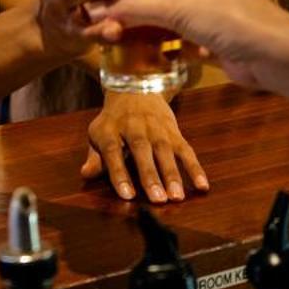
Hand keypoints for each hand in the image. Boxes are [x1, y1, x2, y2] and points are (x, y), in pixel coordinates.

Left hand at [80, 92, 207, 200]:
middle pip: (142, 151)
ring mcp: (156, 129)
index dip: (119, 174)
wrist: (135, 88)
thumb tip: (85, 175)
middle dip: (150, 176)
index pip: (113, 152)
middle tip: (158, 200)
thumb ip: (95, 157)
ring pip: (166, 152)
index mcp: (111, 130)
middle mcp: (134, 127)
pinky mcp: (174, 131)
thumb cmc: (114, 121)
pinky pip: (186, 150)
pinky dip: (195, 167)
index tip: (127, 195)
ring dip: (172, 174)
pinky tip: (202, 185)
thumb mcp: (99, 134)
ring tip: (177, 197)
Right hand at [87, 0, 288, 89]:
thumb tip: (99, 8)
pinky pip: (184, 26)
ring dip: (155, 3)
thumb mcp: (179, 8)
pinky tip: (138, 32)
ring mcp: (217, 4)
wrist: (272, 57)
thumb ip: (138, 7)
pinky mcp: (217, 31)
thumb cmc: (233, 18)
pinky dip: (166, 30)